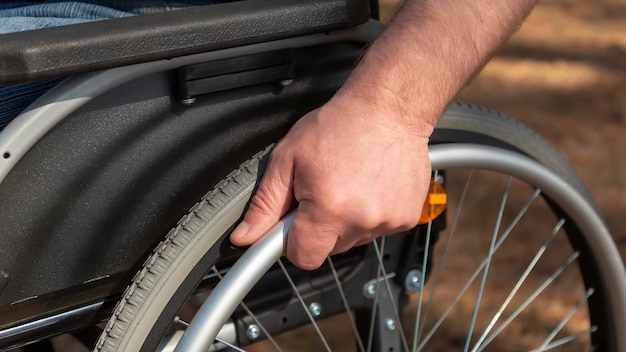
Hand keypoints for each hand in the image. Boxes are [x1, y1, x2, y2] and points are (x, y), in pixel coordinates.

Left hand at [230, 94, 432, 269]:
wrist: (389, 108)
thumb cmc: (339, 125)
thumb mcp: (288, 158)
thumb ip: (265, 203)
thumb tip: (245, 236)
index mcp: (329, 208)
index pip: (303, 257)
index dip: (293, 242)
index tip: (294, 223)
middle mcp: (361, 220)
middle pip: (329, 249)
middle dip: (320, 227)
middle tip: (323, 191)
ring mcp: (388, 221)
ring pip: (354, 239)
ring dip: (347, 220)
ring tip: (350, 183)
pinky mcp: (407, 218)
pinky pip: (378, 229)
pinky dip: (371, 213)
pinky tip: (370, 186)